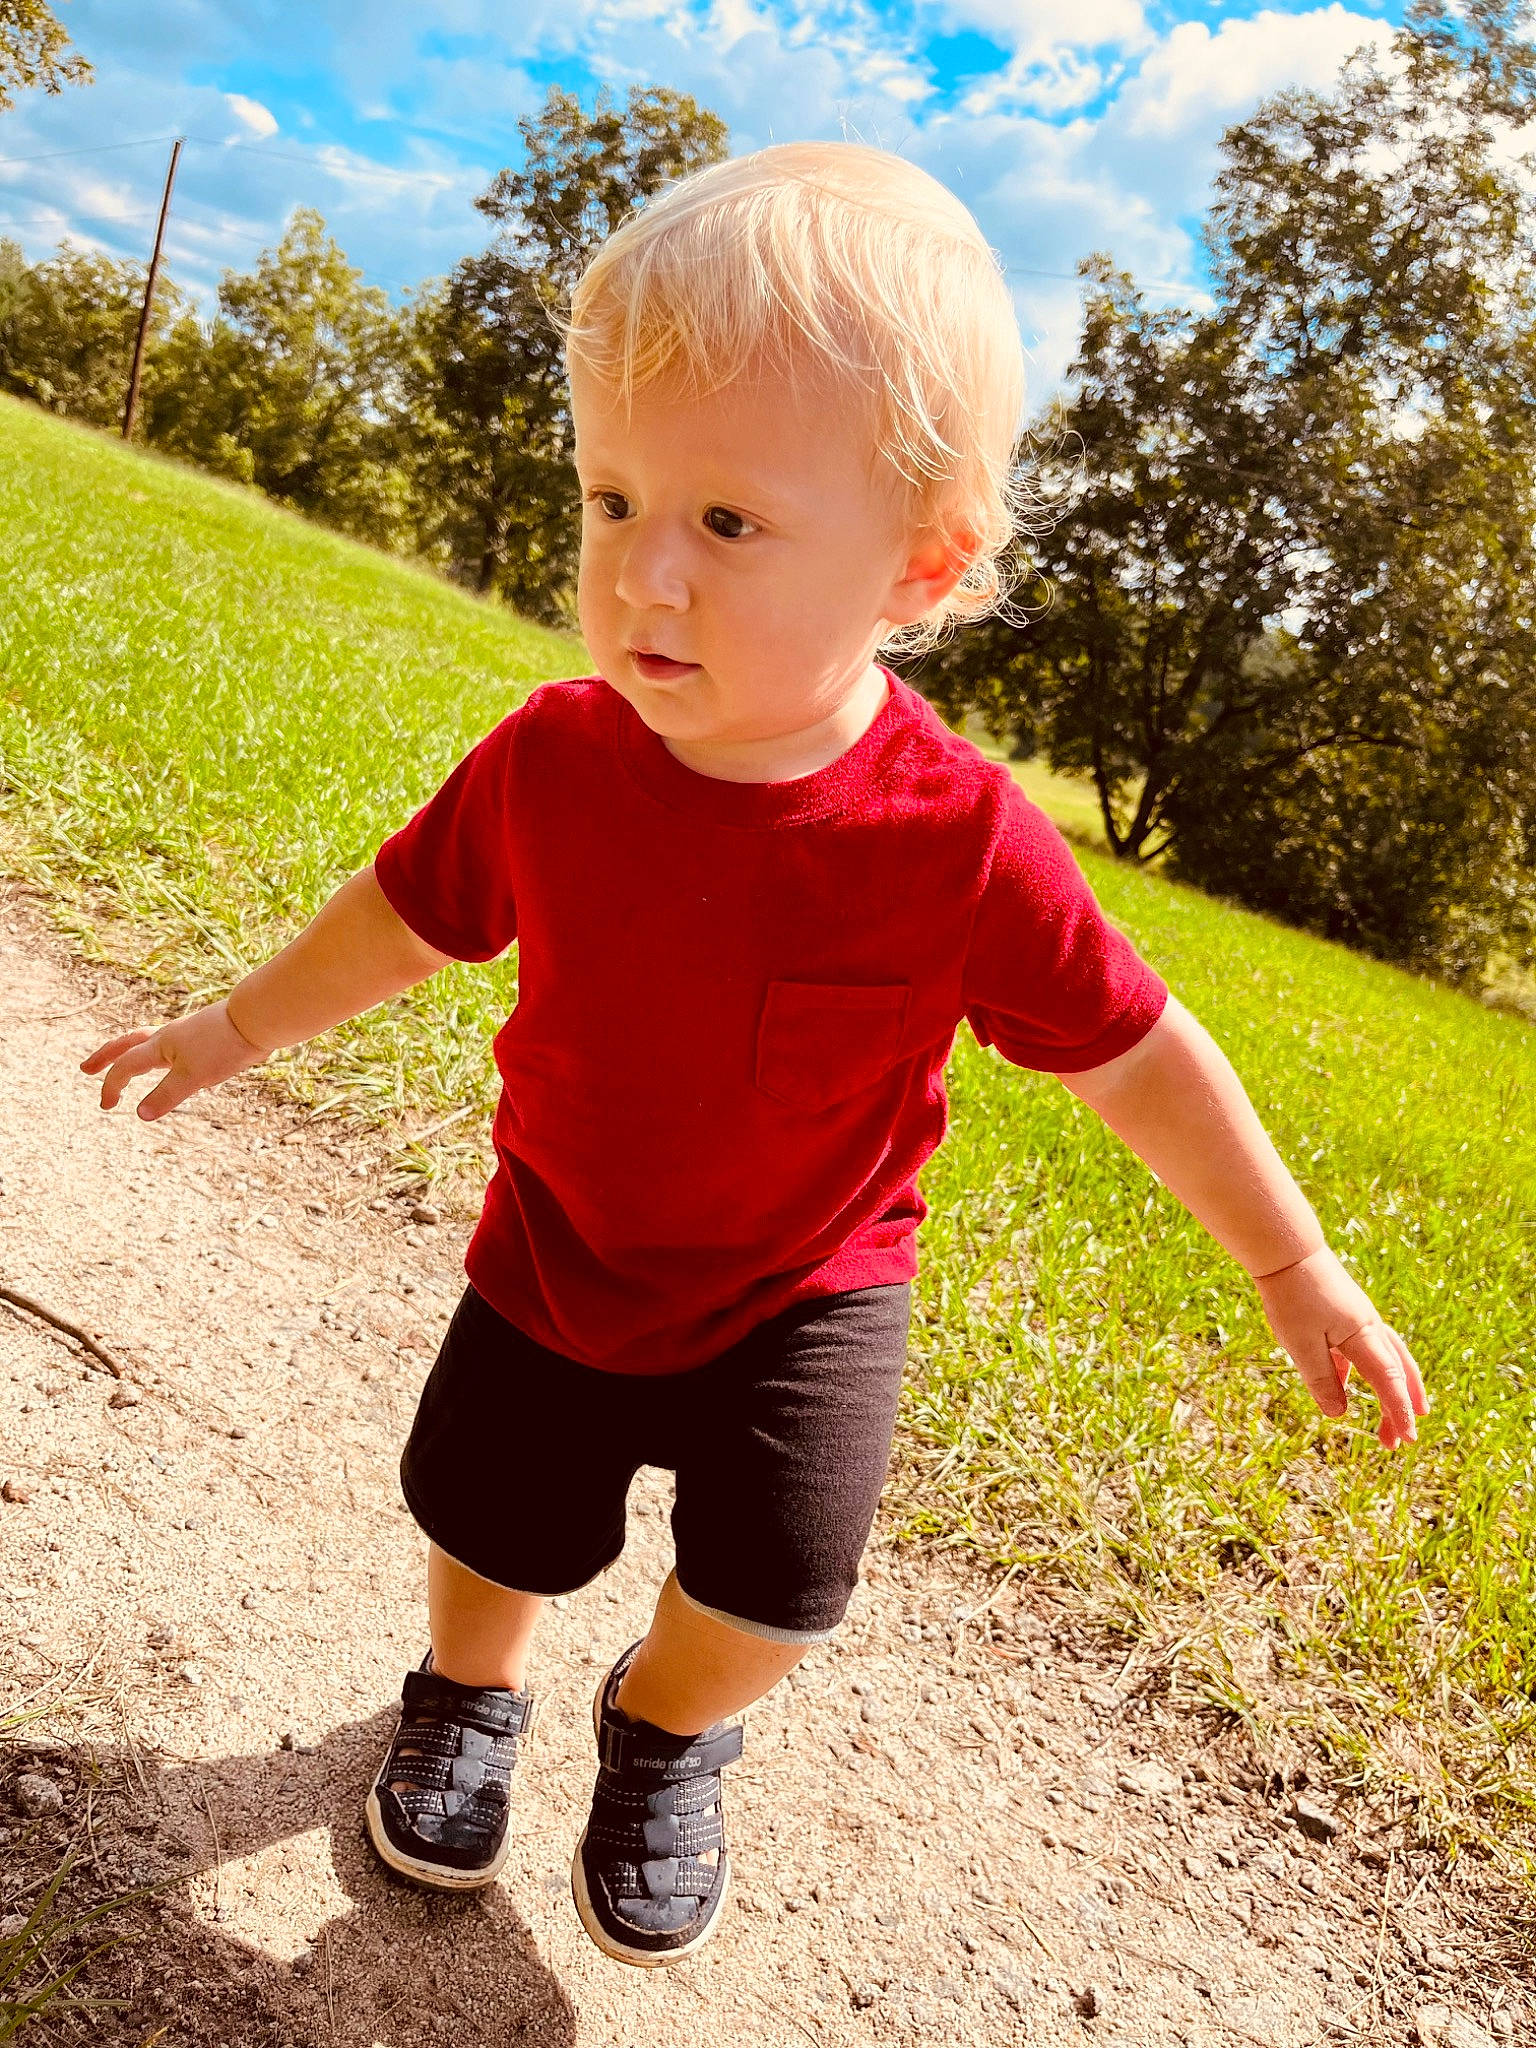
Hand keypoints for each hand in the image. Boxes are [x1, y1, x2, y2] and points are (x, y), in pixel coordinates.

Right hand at [79, 999, 271, 1121]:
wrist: (257, 1020)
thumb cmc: (225, 1046)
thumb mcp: (194, 1077)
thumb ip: (166, 1095)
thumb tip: (139, 1114)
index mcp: (160, 1045)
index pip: (126, 1067)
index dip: (112, 1087)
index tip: (106, 1106)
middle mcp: (168, 1036)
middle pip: (127, 1044)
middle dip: (105, 1057)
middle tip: (86, 1068)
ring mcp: (185, 1034)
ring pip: (148, 1041)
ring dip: (130, 1052)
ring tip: (123, 1061)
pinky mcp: (203, 1036)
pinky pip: (171, 1044)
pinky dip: (159, 1052)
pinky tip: (169, 1061)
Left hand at [1250, 1245, 1428, 1448]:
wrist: (1286, 1251)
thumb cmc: (1292, 1295)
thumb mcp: (1301, 1344)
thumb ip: (1322, 1379)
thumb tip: (1339, 1413)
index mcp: (1364, 1336)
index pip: (1388, 1382)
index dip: (1400, 1412)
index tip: (1408, 1439)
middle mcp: (1370, 1328)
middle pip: (1397, 1372)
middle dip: (1402, 1407)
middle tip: (1403, 1440)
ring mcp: (1360, 1320)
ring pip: (1387, 1360)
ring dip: (1392, 1389)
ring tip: (1393, 1418)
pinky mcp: (1346, 1315)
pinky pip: (1362, 1349)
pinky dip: (1363, 1371)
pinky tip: (1343, 1386)